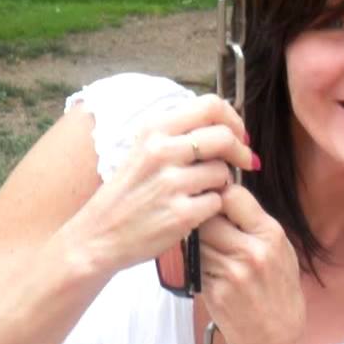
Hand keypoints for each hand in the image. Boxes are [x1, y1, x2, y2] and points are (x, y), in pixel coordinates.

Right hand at [61, 94, 255, 276]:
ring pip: (223, 172)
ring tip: (200, 191)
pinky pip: (217, 201)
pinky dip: (212, 207)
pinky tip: (194, 211)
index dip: (234, 120)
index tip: (239, 135)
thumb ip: (182, 134)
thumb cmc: (129, 192)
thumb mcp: (145, 149)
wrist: (97, 236)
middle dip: (241, 151)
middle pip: (224, 138)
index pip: (211, 106)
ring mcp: (171, 183)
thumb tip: (229, 126)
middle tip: (245, 162)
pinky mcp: (181, 213)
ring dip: (221, 183)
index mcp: (154, 129)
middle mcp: (161, 151)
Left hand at [198, 185, 307, 343]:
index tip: (219, 201)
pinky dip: (198, 262)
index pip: (233, 195)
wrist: (274, 336)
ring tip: (213, 250)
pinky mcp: (214, 290)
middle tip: (209, 226)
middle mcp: (251, 251)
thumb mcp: (281, 250)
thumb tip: (225, 194)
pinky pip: (194, 263)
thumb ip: (255, 224)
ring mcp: (231, 272)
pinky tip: (211, 270)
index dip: (221, 195)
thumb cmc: (278, 290)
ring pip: (197, 239)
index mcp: (270, 235)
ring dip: (198, 241)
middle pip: (208, 217)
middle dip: (205, 219)